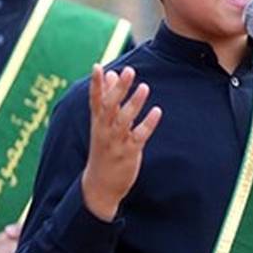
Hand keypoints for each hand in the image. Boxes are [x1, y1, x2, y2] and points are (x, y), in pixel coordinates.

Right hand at [81, 64, 161, 221]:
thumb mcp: (102, 124)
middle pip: (110, 106)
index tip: (97, 66)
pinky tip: (157, 111)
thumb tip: (111, 73)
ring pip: (124, 120)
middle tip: (128, 70)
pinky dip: (148, 124)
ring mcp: (116, 141)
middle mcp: (104, 130)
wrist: (99, 186)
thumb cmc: (103, 149)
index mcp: (97, 122)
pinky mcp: (129, 152)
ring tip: (144, 87)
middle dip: (119, 89)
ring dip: (134, 104)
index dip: (96, 84)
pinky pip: (139, 136)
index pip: (95, 100)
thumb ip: (108, 98)